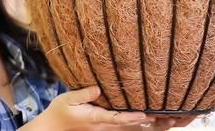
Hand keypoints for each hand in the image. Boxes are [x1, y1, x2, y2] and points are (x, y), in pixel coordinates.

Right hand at [30, 86, 155, 130]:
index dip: (131, 117)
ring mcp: (102, 128)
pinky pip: (120, 126)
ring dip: (141, 124)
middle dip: (143, 122)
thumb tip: (98, 88)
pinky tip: (143, 119)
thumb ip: (84, 94)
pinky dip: (132, 123)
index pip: (116, 119)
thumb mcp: (68, 99)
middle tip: (161, 116)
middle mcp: (101, 126)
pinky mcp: (102, 126)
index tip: (144, 115)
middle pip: (126, 125)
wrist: (52, 127)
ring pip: (125, 128)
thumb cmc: (60, 111)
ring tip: (159, 118)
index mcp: (95, 118)